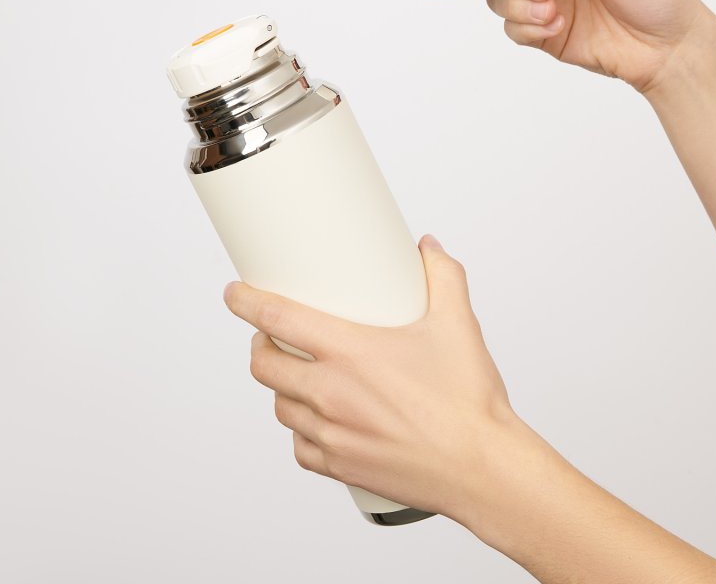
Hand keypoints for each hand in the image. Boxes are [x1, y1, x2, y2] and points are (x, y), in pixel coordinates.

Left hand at [223, 234, 515, 522]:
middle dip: (259, 344)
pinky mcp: (339, 466)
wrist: (482, 468)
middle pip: (263, 364)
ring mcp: (330, 433)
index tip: (234, 293)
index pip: (276, 318)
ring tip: (298, 373)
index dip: (245, 301)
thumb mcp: (457, 323)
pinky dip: (300, 430)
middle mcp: (330, 392)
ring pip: (279, 404)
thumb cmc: (467, 400)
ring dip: (280, 385)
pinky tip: (317, 420)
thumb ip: (442, 275)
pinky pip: (300, 447)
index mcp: (349, 352)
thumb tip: (428, 248)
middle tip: (272, 335)